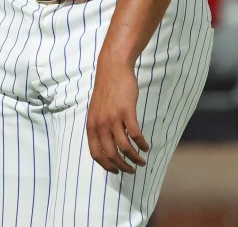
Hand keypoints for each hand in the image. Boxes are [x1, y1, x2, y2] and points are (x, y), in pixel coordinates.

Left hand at [86, 52, 147, 174]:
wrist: (113, 68)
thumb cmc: (107, 89)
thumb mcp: (96, 110)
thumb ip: (99, 126)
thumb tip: (107, 144)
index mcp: (92, 125)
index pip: (96, 154)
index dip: (106, 166)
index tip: (116, 171)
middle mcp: (101, 124)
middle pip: (111, 155)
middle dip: (122, 166)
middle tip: (132, 169)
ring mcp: (113, 118)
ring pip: (125, 147)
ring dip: (135, 158)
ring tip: (142, 160)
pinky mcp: (127, 112)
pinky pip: (135, 135)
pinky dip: (142, 144)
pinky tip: (146, 146)